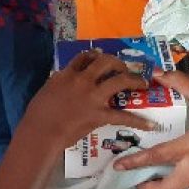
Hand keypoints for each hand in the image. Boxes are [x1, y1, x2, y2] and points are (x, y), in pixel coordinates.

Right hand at [19, 51, 156, 153]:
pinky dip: (138, 121)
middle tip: (124, 68)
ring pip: (119, 80)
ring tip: (142, 83)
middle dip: (118, 63)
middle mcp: (83, 80)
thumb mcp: (46, 89)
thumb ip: (58, 81)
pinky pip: (123, 116)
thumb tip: (63, 78)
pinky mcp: (99, 114)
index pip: (84, 57)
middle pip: (106, 61)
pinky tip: (150, 125)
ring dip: (134, 80)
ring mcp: (93, 96)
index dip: (95, 55)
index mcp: (67, 73)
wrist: (41, 132)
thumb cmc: (37, 114)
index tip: (101, 57)